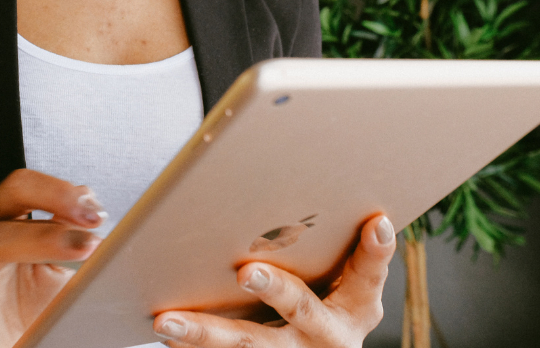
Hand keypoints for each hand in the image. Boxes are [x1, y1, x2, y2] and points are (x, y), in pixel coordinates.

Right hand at [0, 169, 105, 347]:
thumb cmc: (22, 310)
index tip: (97, 212)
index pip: (29, 187)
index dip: (63, 192)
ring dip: (34, 242)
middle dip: (55, 200)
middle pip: (12, 196)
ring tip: (74, 248)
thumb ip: (76, 239)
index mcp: (2, 220)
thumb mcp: (58, 271)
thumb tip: (108, 224)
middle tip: (92, 221)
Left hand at [153, 214, 395, 347]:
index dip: (375, 252)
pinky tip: (164, 332)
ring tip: (166, 321)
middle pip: (300, 311)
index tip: (375, 223)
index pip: (369, 276)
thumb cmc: (331, 301)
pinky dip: (191, 347)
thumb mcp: (349, 282)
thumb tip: (361, 206)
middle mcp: (328, 336)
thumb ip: (347, 248)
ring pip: (246, 345)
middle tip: (247, 272)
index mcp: (357, 308)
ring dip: (204, 333)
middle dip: (275, 290)